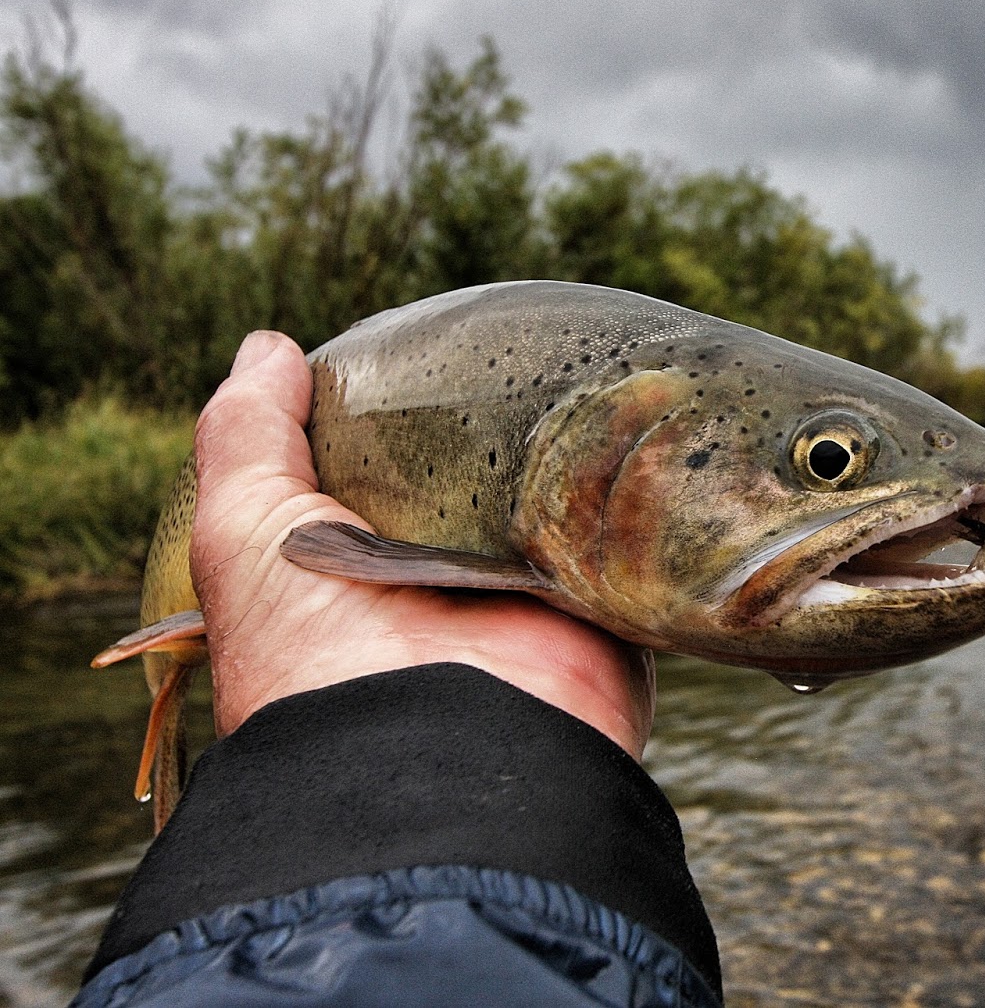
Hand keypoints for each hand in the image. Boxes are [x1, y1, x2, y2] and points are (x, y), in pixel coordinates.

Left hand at [189, 331, 654, 758]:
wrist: (428, 749)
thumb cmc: (315, 648)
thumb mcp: (245, 529)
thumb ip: (249, 435)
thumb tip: (268, 345)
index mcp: (373, 579)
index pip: (400, 484)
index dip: (405, 425)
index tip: (427, 361)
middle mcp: (457, 596)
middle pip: (486, 490)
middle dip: (498, 432)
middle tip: (517, 354)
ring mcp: (537, 607)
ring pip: (560, 509)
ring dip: (567, 459)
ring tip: (584, 369)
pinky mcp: (606, 614)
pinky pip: (625, 538)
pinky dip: (624, 494)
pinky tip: (628, 427)